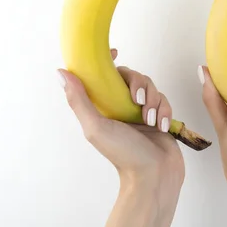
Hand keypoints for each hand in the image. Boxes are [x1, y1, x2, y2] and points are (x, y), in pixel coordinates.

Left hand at [57, 48, 183, 226]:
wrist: (154, 175)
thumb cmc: (123, 155)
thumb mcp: (95, 127)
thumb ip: (78, 100)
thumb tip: (61, 72)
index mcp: (104, 107)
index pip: (104, 75)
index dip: (108, 60)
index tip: (114, 51)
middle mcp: (122, 106)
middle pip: (132, 76)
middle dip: (138, 85)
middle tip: (137, 101)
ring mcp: (142, 111)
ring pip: (151, 87)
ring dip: (153, 101)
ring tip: (149, 120)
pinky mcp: (160, 116)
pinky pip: (165, 100)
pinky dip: (164, 111)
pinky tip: (161, 126)